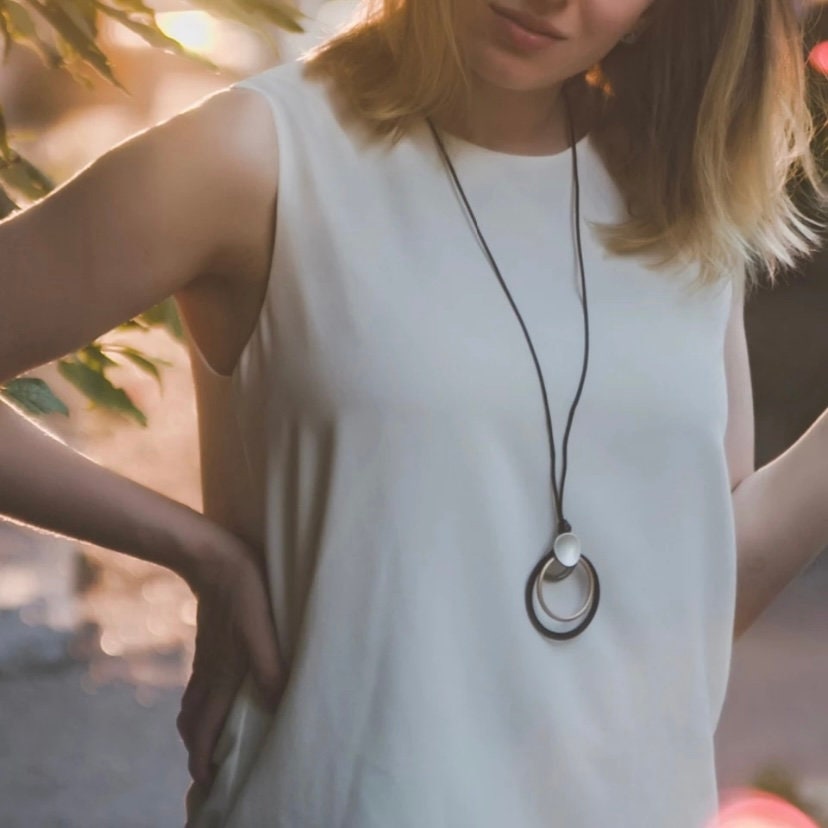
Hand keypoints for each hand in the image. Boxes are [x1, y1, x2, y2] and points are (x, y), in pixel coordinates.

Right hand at [176, 528, 284, 789]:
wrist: (213, 558)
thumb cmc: (243, 593)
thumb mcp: (261, 630)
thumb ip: (269, 668)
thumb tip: (276, 705)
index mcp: (219, 677)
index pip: (201, 731)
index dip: (201, 761)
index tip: (206, 785)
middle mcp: (207, 674)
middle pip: (192, 724)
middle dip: (197, 751)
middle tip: (212, 769)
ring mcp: (205, 658)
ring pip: (194, 705)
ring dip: (200, 729)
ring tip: (214, 741)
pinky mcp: (208, 644)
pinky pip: (199, 686)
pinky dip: (203, 705)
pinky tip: (220, 696)